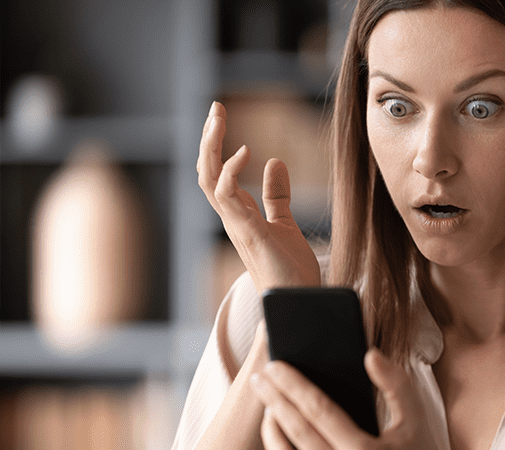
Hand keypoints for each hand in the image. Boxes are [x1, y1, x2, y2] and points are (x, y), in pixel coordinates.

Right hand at [197, 102, 320, 291]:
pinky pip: (227, 198)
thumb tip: (274, 161)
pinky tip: (244, 152)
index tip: (220, 116)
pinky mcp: (249, 233)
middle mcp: (232, 219)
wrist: (298, 303)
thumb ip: (276, 196)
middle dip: (208, 139)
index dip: (215, 146)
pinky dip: (230, 172)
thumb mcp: (285, 223)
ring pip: (208, 180)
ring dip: (210, 147)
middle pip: (206, 172)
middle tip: (215, 108)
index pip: (217, 174)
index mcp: (238, 215)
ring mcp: (237, 225)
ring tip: (217, 119)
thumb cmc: (290, 271)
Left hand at [250, 350, 420, 449]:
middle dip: (275, 400)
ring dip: (272, 429)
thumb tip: (369, 354)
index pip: (320, 412)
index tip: (275, 365)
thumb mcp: (417, 420)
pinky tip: (280, 433)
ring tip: (269, 404)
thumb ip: (397, 385)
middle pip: (297, 432)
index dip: (294, 386)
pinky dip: (280, 449)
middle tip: (259, 376)